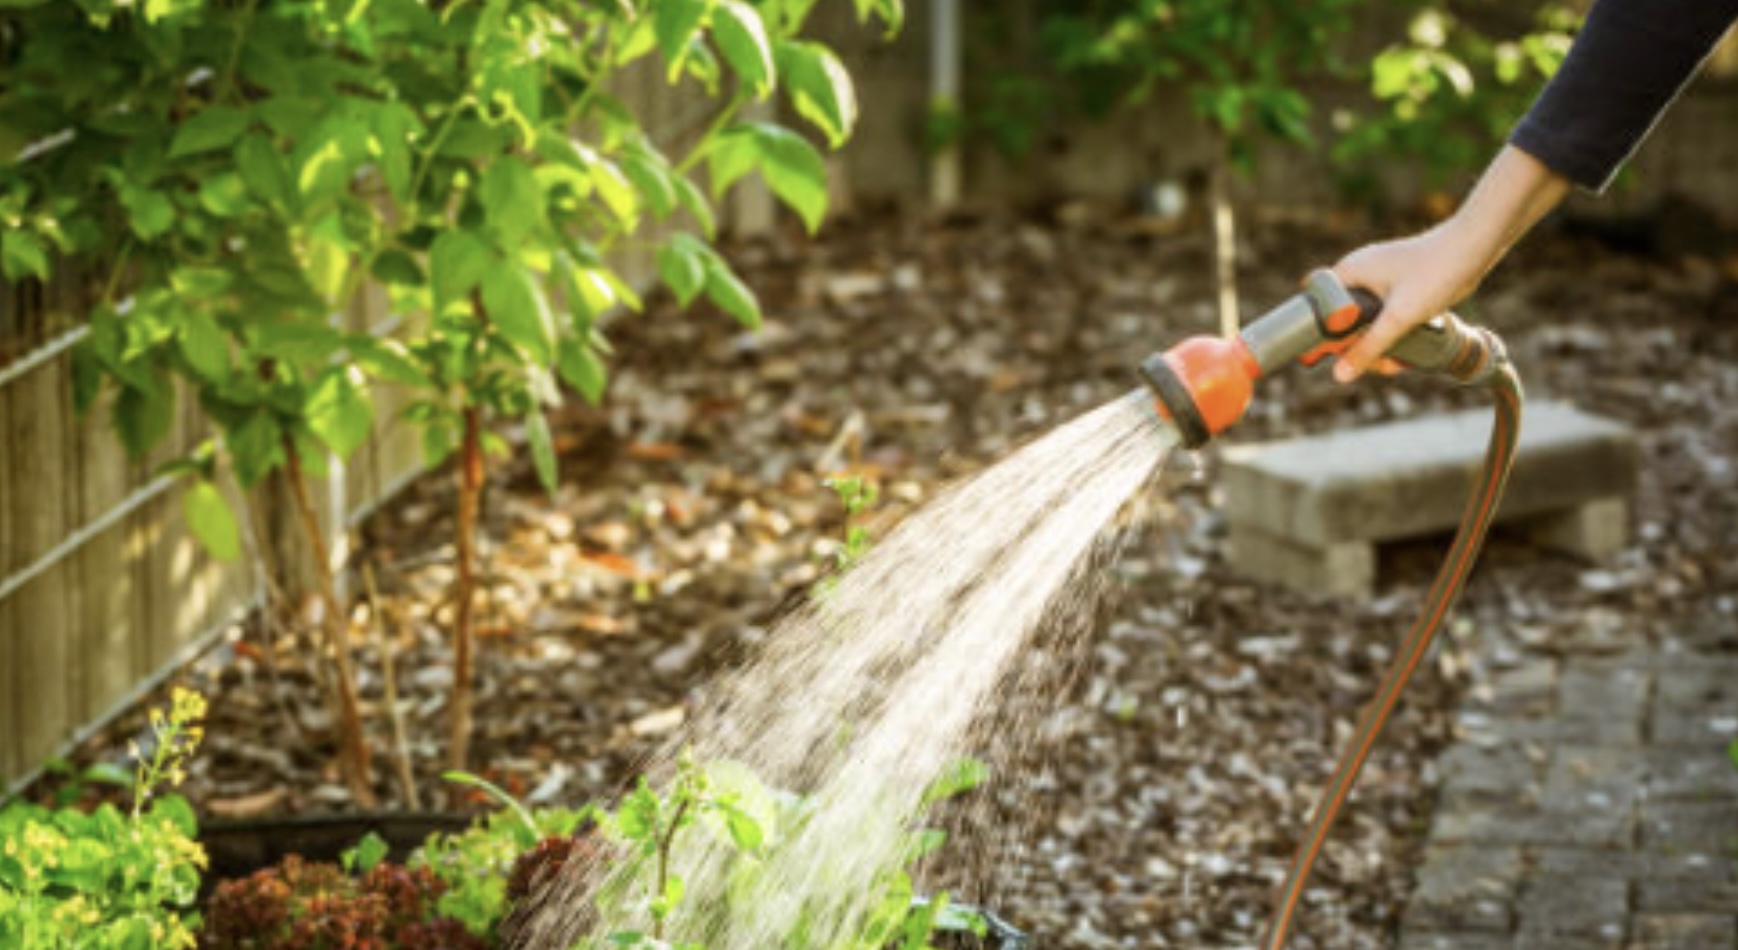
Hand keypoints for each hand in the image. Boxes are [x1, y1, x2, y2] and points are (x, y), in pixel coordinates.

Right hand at [1331, 225, 1486, 381]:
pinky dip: (1392, 332)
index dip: (1320, 333)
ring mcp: (1380, 279)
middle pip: (1341, 319)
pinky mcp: (1399, 286)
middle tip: (1374, 364)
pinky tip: (1407, 347)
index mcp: (1348, 271)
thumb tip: (1340, 375)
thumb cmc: (1434, 273)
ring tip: (1396, 361)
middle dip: (1356, 345)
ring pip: (1365, 320)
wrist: (1473, 248)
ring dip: (1377, 343)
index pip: (1316, 305)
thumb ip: (1369, 347)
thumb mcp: (1398, 317)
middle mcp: (1359, 273)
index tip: (1332, 355)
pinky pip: (1384, 315)